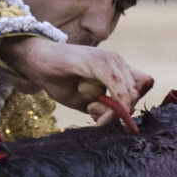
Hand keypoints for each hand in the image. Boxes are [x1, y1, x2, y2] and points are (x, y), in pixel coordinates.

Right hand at [0, 36, 152, 129]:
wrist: (35, 62)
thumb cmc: (60, 80)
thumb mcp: (87, 101)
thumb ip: (105, 109)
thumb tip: (119, 117)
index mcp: (117, 68)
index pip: (141, 88)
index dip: (129, 106)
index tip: (109, 117)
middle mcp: (117, 61)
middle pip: (135, 93)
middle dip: (119, 113)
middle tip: (97, 118)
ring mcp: (109, 59)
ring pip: (128, 93)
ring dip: (112, 110)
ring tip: (90, 110)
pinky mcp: (97, 61)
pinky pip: (116, 85)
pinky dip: (111, 103)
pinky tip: (92, 108)